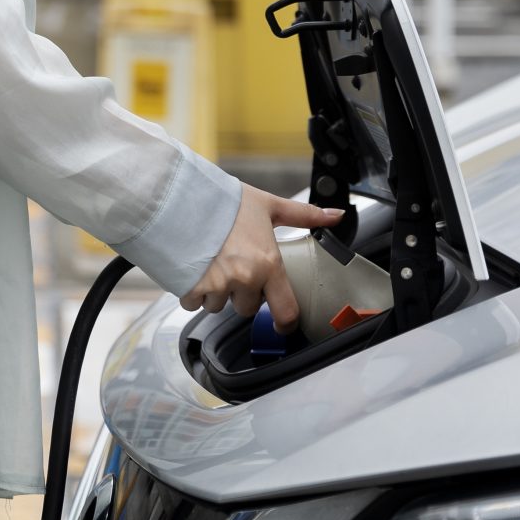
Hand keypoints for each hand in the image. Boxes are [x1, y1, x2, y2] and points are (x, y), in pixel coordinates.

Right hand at [179, 187, 345, 332]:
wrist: (183, 196)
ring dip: (216, 292)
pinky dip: (192, 291)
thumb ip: (304, 215)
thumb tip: (336, 215)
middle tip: (234, 267)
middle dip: (242, 293)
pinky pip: (194, 303)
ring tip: (212, 264)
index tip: (282, 323)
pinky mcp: (191, 287)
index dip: (286, 323)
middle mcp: (244, 279)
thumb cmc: (226, 201)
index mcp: (267, 263)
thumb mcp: (269, 205)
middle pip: (247, 308)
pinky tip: (194, 269)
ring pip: (219, 306)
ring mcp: (217, 286)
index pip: (286, 311)